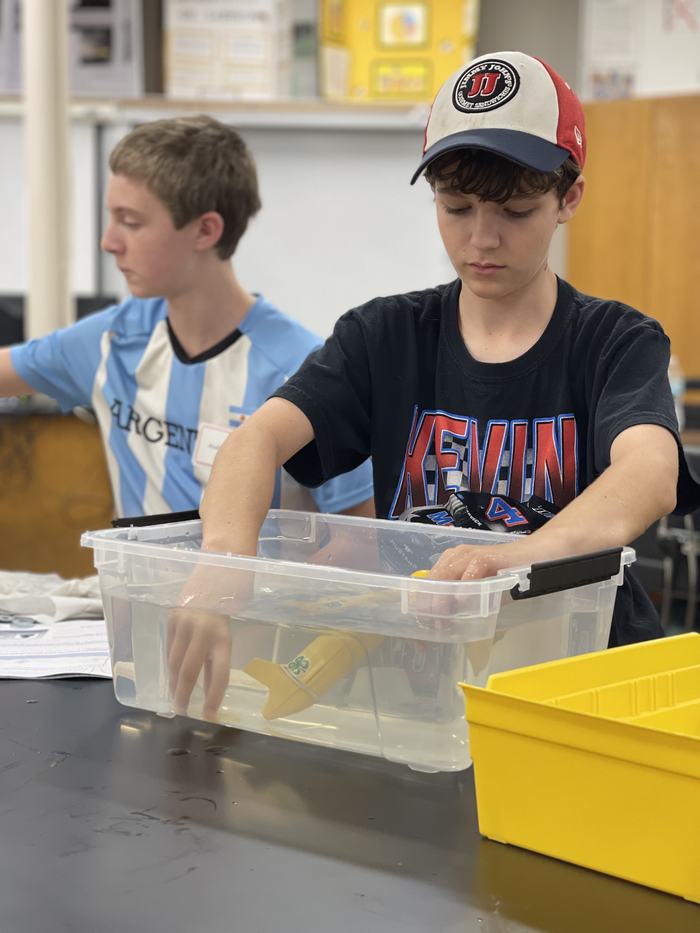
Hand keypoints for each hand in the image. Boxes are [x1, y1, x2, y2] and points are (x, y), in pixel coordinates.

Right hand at [166, 562, 253, 718]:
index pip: (219, 673)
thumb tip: (209, 686)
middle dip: (183, 694)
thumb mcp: (231, 628)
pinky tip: (170, 674)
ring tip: (175, 697)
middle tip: (181, 710)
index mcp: (223, 634)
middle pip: (189, 671)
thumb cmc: (232, 599)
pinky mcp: (172, 616)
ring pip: (174, 660)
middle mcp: (202, 630)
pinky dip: (169, 662)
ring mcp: (184, 623)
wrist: (220, 564)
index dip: (213, 696)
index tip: (209, 714)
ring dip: (173, 681)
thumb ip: (219, 654)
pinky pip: (169, 646)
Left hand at [415, 540, 529, 625]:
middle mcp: (456, 556)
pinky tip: (463, 603)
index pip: (428, 583)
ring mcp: (470, 555)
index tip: (422, 628)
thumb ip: (464, 602)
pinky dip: (465, 588)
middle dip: (428, 607)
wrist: (534, 554)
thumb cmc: (506, 574)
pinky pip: (471, 571)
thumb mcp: (481, 590)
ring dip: (442, 601)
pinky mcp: (487, 557)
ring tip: (442, 622)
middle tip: (431, 629)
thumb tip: (446, 625)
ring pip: (446, 576)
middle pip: (432, 581)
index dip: (422, 606)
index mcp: (451, 561)